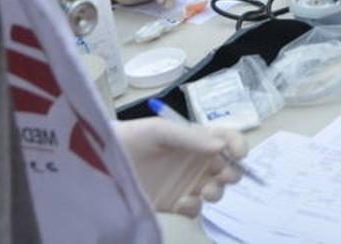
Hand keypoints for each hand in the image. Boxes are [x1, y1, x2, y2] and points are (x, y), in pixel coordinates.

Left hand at [114, 118, 247, 216]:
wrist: (101, 164)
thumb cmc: (130, 139)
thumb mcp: (159, 131)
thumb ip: (190, 138)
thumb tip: (220, 147)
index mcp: (195, 139)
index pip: (226, 139)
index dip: (238, 145)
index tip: (239, 155)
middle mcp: (195, 161)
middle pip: (227, 168)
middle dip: (232, 173)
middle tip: (223, 176)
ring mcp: (185, 184)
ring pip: (215, 190)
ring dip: (217, 191)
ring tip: (206, 191)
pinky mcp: (173, 204)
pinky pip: (195, 209)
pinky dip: (194, 208)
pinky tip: (182, 203)